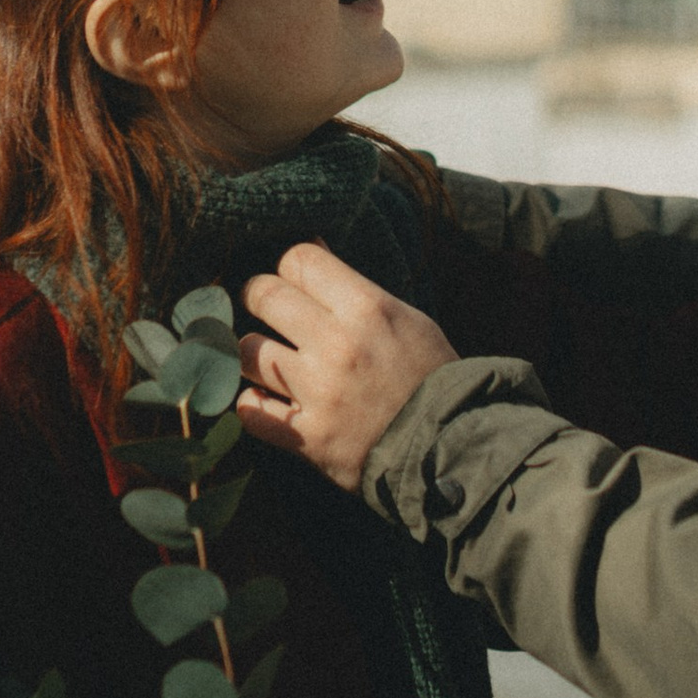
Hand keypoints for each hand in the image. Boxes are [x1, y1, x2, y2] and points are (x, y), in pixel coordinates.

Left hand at [237, 242, 455, 488]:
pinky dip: (252, 405)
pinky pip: (250, 411)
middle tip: (265, 310)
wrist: (450, 447)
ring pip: (246, 352)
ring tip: (264, 360)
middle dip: (258, 297)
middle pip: (264, 295)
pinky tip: (264, 402)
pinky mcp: (308, 436)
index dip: (290, 267)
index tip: (293, 282)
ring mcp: (319, 392)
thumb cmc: (429, 376)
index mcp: (367, 309)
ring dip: (251, 354)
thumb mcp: (407, 320)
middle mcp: (337, 344)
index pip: (299, 260)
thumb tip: (313, 251)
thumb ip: (356, 291)